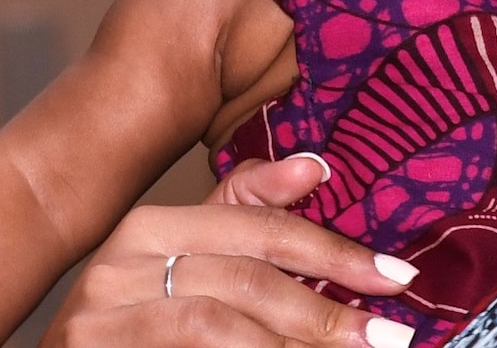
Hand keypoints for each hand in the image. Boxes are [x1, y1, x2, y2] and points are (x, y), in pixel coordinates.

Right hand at [40, 155, 418, 347]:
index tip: (397, 276)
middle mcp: (117, 269)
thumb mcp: (182, 259)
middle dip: (326, 312)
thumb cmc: (132, 322)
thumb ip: (244, 212)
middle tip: (390, 334)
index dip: (333, 252)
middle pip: (245, 283)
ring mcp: (100, 325)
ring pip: (218, 328)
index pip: (259, 230)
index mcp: (147, 227)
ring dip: (294, 346)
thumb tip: (317, 166)